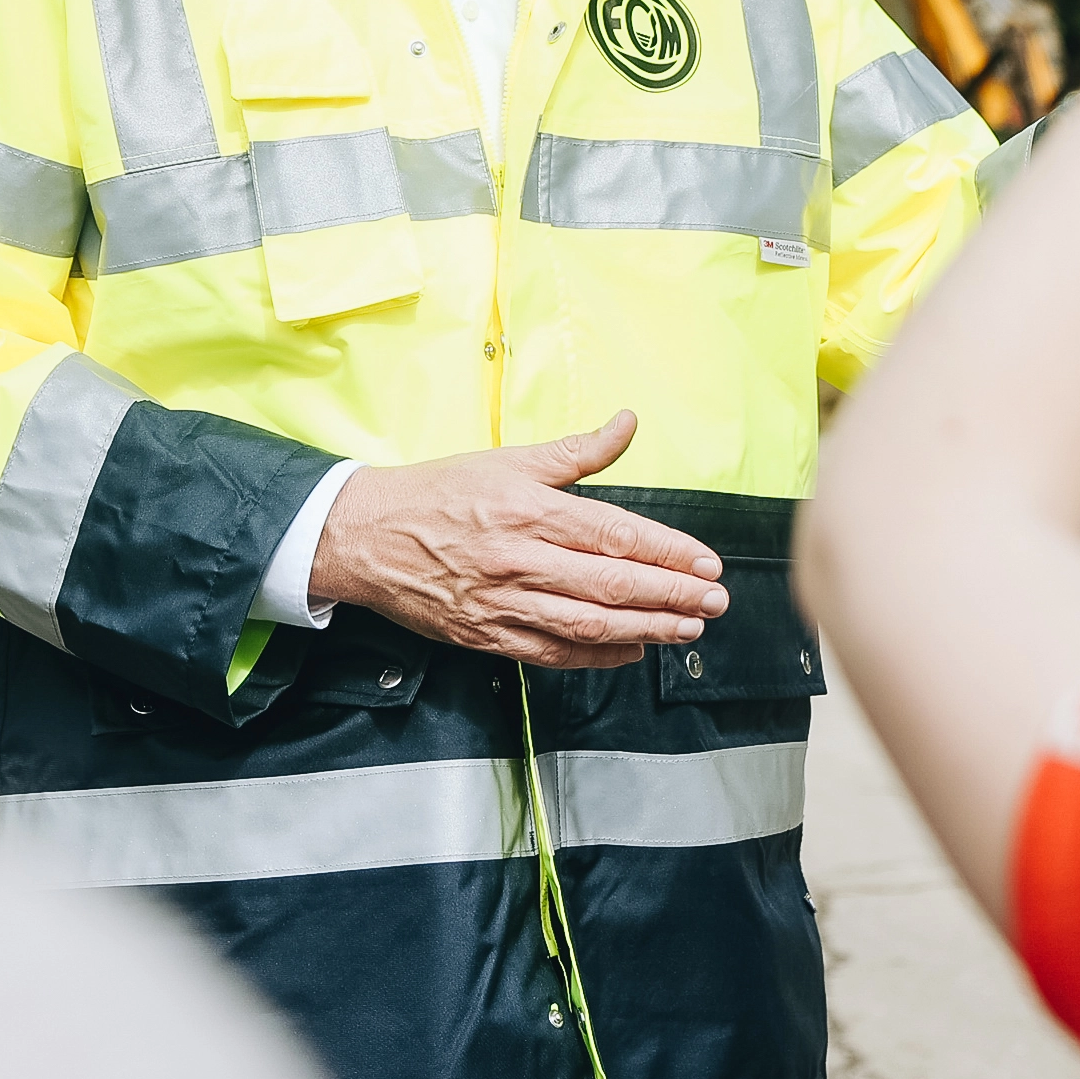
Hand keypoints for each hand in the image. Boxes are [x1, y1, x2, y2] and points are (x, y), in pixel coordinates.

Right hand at [306, 410, 726, 667]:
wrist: (365, 536)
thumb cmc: (438, 493)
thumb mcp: (509, 459)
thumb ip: (577, 451)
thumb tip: (628, 422)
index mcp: (529, 509)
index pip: (615, 534)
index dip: (668, 552)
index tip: (706, 562)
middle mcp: (520, 559)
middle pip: (611, 584)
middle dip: (671, 596)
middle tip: (714, 601)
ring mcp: (503, 603)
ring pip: (588, 624)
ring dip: (646, 629)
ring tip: (686, 628)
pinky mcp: (487, 636)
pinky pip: (552, 653)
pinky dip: (597, 655)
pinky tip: (631, 650)